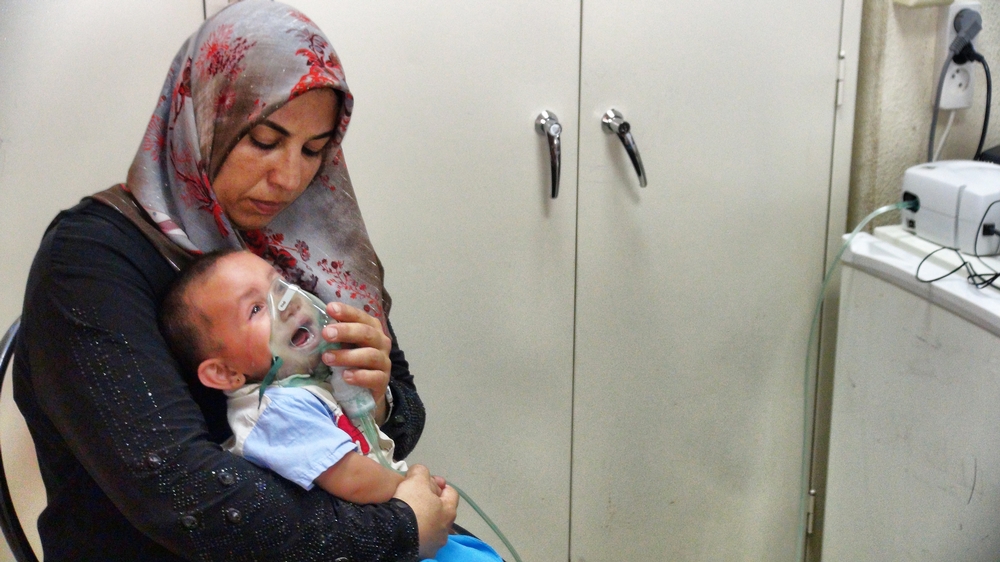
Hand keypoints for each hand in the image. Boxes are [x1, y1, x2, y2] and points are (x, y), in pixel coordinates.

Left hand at [321, 302, 391, 420]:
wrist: (367, 390)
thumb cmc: (352, 362)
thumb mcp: (344, 346)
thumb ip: (335, 336)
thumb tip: (312, 326)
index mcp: (371, 329)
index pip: (361, 316)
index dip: (347, 312)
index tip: (330, 308)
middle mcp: (381, 343)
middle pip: (366, 333)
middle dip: (346, 331)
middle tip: (326, 334)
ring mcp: (383, 362)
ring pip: (370, 355)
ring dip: (348, 356)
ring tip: (327, 358)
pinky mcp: (383, 382)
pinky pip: (375, 377)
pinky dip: (360, 376)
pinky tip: (346, 376)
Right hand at [393, 465, 457, 558]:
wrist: (395, 533)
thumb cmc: (412, 505)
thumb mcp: (417, 479)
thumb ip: (421, 472)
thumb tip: (420, 473)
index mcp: (449, 511)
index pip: (451, 493)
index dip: (440, 484)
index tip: (427, 480)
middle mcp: (445, 530)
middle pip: (441, 510)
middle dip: (431, 501)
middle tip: (416, 494)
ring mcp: (434, 543)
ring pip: (431, 525)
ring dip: (424, 518)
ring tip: (409, 511)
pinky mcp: (421, 552)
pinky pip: (421, 537)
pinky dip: (416, 530)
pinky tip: (405, 525)